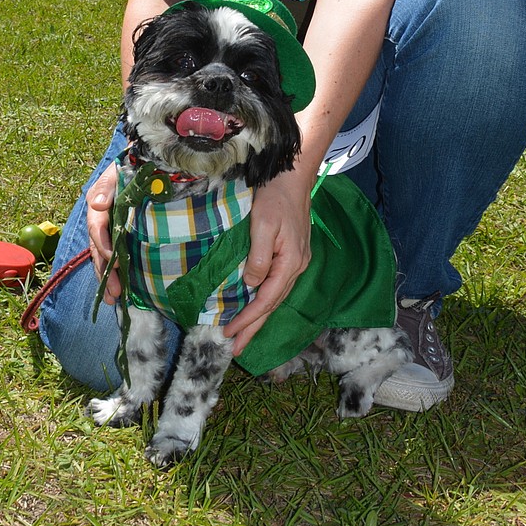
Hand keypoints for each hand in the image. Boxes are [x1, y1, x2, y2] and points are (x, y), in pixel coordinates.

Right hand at [86, 161, 120, 304]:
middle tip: (114, 293)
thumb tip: (95, 204)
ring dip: (107, 278)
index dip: (104, 244)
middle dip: (105, 272)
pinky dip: (113, 272)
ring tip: (113, 299)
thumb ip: (106, 186)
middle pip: (98, 249)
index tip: (115, 260)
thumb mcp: (117, 171)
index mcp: (98, 205)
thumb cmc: (128, 167)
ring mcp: (109, 229)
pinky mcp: (119, 235)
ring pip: (103, 257)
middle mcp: (100, 220)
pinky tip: (120, 290)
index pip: (97, 227)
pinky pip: (113, 256)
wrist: (143, 164)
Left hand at [222, 168, 312, 355]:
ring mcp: (297, 260)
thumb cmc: (275, 197)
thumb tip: (251, 286)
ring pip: (276, 296)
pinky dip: (264, 299)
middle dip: (254, 327)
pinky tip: (256, 304)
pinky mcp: (292, 253)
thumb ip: (258, 257)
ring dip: (259, 316)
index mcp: (291, 263)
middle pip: (273, 304)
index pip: (266, 300)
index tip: (229, 335)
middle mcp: (297, 266)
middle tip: (236, 349)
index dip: (248, 320)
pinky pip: (277, 284)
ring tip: (243, 334)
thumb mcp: (263, 225)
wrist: (293, 175)